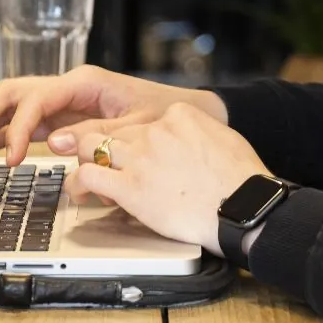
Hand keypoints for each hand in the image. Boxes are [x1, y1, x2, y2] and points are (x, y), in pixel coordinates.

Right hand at [0, 64, 227, 165]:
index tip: (13, 158)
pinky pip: (31, 122)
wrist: (192, 114)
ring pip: (17, 106)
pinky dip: (9, 134)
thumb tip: (57, 144)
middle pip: (15, 93)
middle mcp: (71, 88)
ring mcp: (67, 102)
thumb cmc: (168, 114)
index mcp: (86, 83)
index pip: (37, 100)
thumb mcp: (137, 127)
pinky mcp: (68, 118)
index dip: (19, 129)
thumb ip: (97, 136)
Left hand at [67, 102, 265, 253]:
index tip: (141, 155)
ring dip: (85, 160)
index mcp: (179, 116)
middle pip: (114, 131)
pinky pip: (89, 176)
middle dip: (106, 147)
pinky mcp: (129, 187)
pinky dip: (79, 184)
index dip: (138, 141)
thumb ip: (199, 132)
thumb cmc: (242, 180)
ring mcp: (140, 158)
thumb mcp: (224, 138)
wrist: (242, 206)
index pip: (144, 121)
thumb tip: (193, 140)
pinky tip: (81, 192)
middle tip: (105, 162)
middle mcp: (155, 131)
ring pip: (92, 146)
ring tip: (87, 175)